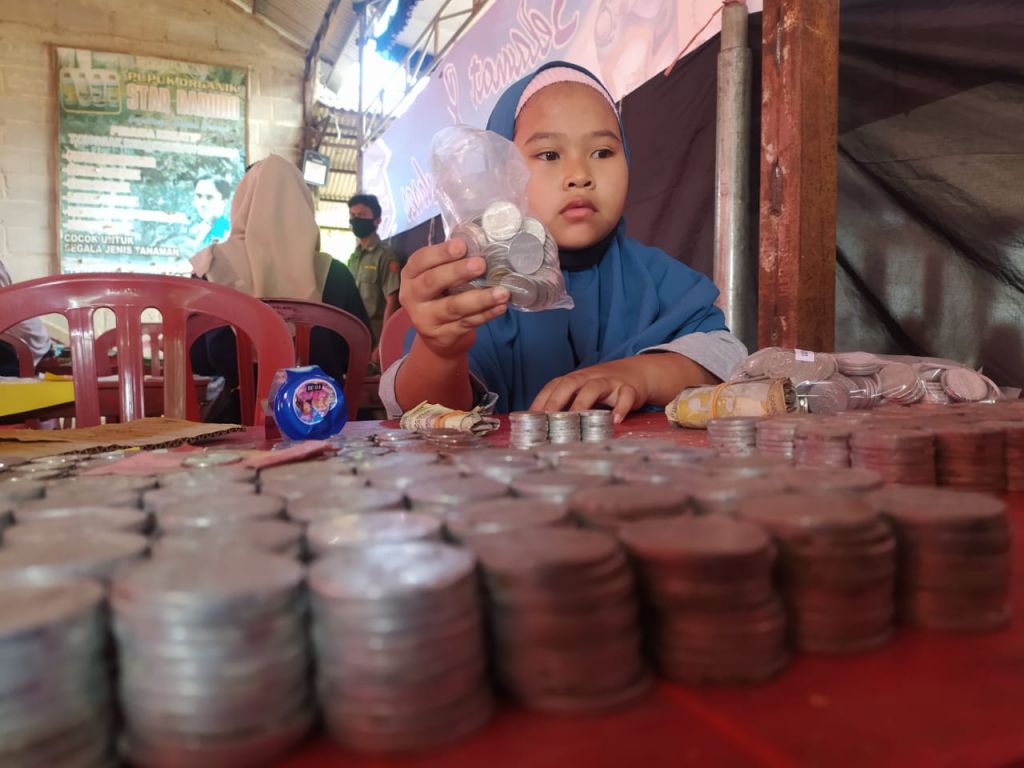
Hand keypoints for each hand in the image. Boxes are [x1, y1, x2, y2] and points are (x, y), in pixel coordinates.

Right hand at [399, 239, 509, 359]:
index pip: (421, 260)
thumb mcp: (436, 275)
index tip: (462, 246)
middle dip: (458, 272)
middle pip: (433, 282)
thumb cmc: (440, 294)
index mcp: (410, 275)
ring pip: (454, 307)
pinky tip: (501, 307)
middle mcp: (413, 296)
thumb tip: (482, 240)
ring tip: (502, 292)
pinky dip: (487, 314)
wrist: (435, 336)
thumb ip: (450, 260)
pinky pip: (468, 323)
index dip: (441, 252)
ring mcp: (426, 319)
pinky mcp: (443, 336)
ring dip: (480, 299)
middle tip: (481, 264)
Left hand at [530, 358, 651, 423]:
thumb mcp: (583, 391)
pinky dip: (621, 408)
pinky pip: (625, 396)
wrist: (637, 373)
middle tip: (547, 417)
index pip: (554, 385)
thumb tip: (542, 425)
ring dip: (584, 402)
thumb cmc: (603, 387)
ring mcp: (609, 382)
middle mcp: (590, 378)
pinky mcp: (629, 389)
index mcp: (575, 379)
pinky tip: (615, 421)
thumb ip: (566, 403)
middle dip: (557, 399)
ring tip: (576, 418)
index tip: (529, 416)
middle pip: (570, 383)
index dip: (541, 399)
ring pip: (595, 387)